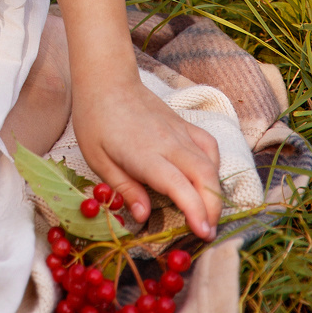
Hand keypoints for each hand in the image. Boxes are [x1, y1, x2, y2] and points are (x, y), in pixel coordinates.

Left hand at [71, 68, 222, 241]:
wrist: (106, 79)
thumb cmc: (95, 119)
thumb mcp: (97, 159)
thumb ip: (124, 188)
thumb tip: (144, 216)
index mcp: (144, 154)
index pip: (180, 186)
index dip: (196, 211)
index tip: (203, 233)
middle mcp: (168, 143)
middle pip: (204, 177)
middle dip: (213, 208)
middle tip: (208, 232)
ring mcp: (179, 131)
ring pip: (211, 163)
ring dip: (215, 191)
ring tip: (209, 213)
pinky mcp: (183, 124)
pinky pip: (208, 145)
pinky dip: (214, 166)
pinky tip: (207, 178)